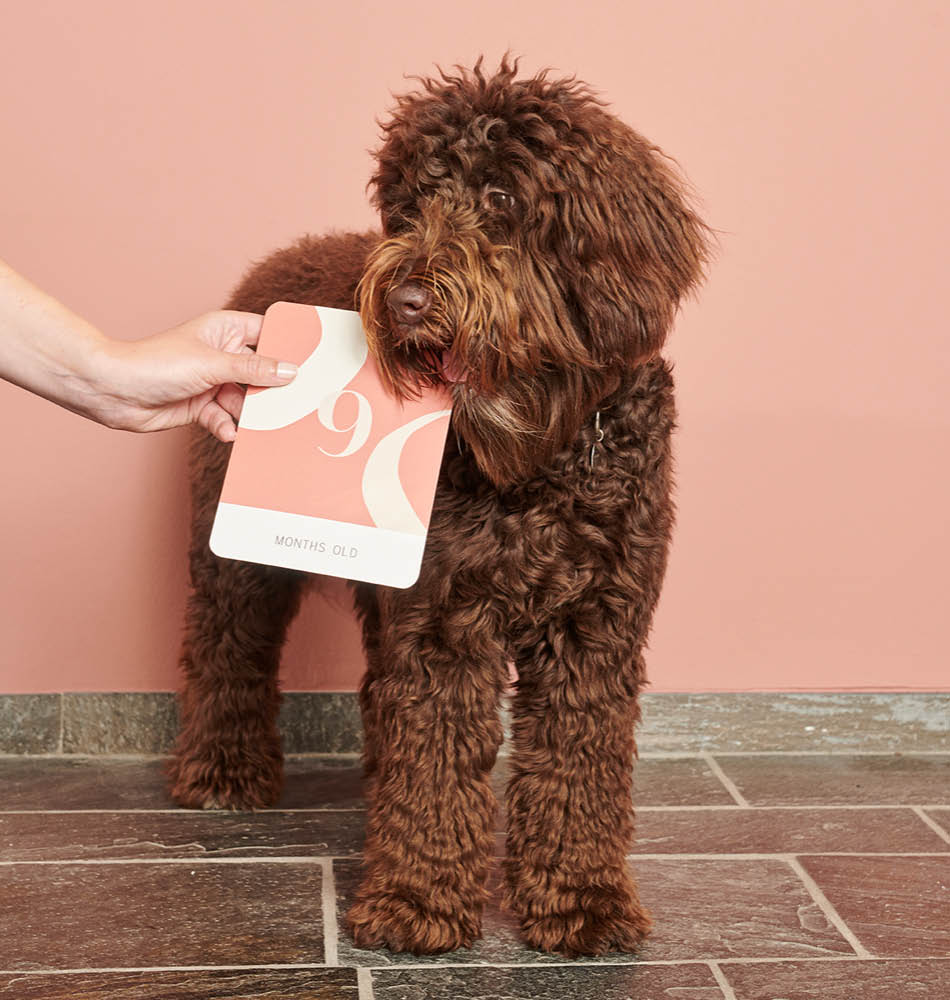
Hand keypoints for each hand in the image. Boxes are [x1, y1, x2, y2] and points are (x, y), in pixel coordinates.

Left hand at [90, 311, 296, 441]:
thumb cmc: (155, 365)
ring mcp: (213, 381)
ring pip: (247, 399)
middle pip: (262, 372)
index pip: (268, 333)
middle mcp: (223, 354)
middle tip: (294, 404)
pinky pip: (227, 418)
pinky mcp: (203, 406)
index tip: (315, 361)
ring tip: (256, 424)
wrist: (113, 393)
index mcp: (226, 330)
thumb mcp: (213, 365)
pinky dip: (228, 427)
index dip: (290, 345)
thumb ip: (255, 370)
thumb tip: (291, 371)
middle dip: (273, 390)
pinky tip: (226, 432)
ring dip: (249, 414)